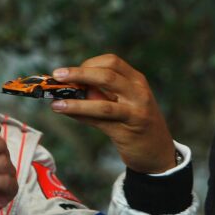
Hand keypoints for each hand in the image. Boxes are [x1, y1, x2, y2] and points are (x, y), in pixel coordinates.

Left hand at [50, 53, 175, 173]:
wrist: (158, 152)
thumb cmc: (135, 123)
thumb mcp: (123, 102)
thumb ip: (100, 94)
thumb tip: (68, 88)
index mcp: (136, 80)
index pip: (112, 62)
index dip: (88, 64)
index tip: (70, 72)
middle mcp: (139, 93)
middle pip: (107, 76)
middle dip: (79, 74)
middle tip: (57, 76)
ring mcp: (136, 112)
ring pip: (102, 103)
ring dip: (76, 102)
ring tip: (56, 103)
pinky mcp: (129, 131)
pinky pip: (100, 121)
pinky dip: (81, 116)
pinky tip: (66, 113)